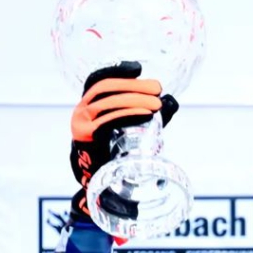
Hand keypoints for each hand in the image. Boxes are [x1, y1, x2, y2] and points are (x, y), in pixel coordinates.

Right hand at [69, 61, 178, 219]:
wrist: (104, 183)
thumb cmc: (118, 153)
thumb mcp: (134, 129)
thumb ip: (150, 114)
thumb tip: (172, 101)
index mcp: (89, 105)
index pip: (97, 80)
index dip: (116, 71)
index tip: (138, 68)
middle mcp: (80, 111)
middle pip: (105, 89)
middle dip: (133, 86)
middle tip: (157, 88)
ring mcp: (81, 124)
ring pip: (107, 103)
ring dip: (134, 100)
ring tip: (157, 103)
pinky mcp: (86, 138)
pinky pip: (107, 121)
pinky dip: (128, 114)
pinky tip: (145, 114)